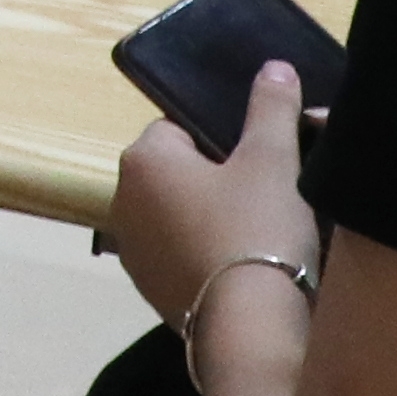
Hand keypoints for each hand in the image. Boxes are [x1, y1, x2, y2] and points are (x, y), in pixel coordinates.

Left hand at [109, 60, 320, 330]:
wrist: (250, 326)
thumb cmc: (256, 229)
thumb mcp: (272, 160)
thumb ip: (271, 109)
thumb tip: (274, 69)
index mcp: (141, 160)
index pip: (179, 128)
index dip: (222, 138)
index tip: (258, 158)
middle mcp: (122, 203)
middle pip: (177, 174)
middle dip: (217, 178)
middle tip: (267, 192)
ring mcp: (133, 253)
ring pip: (179, 217)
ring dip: (211, 218)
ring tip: (262, 231)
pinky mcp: (152, 292)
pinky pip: (182, 256)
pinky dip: (208, 255)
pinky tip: (246, 266)